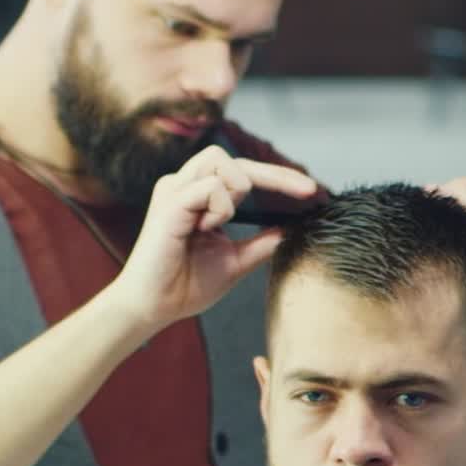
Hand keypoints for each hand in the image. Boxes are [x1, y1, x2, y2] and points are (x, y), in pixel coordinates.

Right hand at [110, 147, 318, 334]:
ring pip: (220, 162)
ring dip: (236, 191)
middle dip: (273, 173)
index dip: (278, 177)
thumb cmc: (184, 286)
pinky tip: (206, 229)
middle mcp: (182, 186)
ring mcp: (174, 191)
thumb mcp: (235, 262)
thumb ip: (260, 243)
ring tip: (221, 225)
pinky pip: (210, 187)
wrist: (154, 308)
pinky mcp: (169, 204)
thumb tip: (289, 229)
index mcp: (196, 196)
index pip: (242, 172)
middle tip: (305, 192)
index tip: (312, 191)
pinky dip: (220, 208)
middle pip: (233, 158)